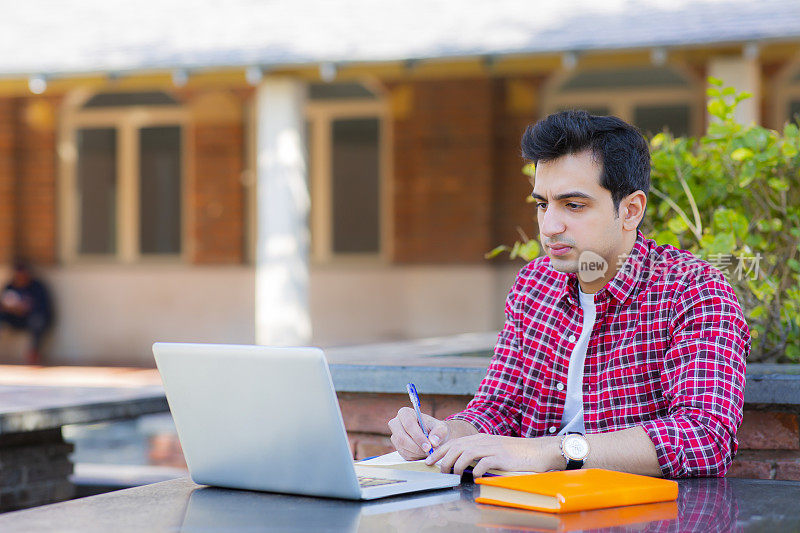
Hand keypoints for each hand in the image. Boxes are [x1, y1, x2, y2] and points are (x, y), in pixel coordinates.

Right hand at [388, 407, 449, 459]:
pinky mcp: (398, 447)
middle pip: (402, 438)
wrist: (433, 438)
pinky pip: (404, 455)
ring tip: (429, 452)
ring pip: (403, 448)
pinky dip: (416, 456)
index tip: (429, 446)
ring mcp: (395, 436)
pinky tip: (424, 453)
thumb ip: (439, 432)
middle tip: (429, 451)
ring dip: (418, 452)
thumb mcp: (441, 428)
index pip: (408, 424)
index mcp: (405, 413)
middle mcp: (396, 424)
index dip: (418, 436)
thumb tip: (433, 441)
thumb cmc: (436, 430)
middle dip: (416, 447)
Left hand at [423, 433, 561, 476]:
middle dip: (443, 458)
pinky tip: (474, 476)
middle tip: (438, 471)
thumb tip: (461, 463)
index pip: (454, 442)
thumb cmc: (516, 453)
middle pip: (456, 446)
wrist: (537, 451)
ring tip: (454, 475)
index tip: (429, 460)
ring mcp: (492, 447)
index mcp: (480, 438)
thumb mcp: (494, 449)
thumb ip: (479, 453)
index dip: (439, 451)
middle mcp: (484, 440)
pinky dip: (476, 470)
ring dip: (457, 465)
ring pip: (466, 453)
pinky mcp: (501, 456)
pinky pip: (483, 462)